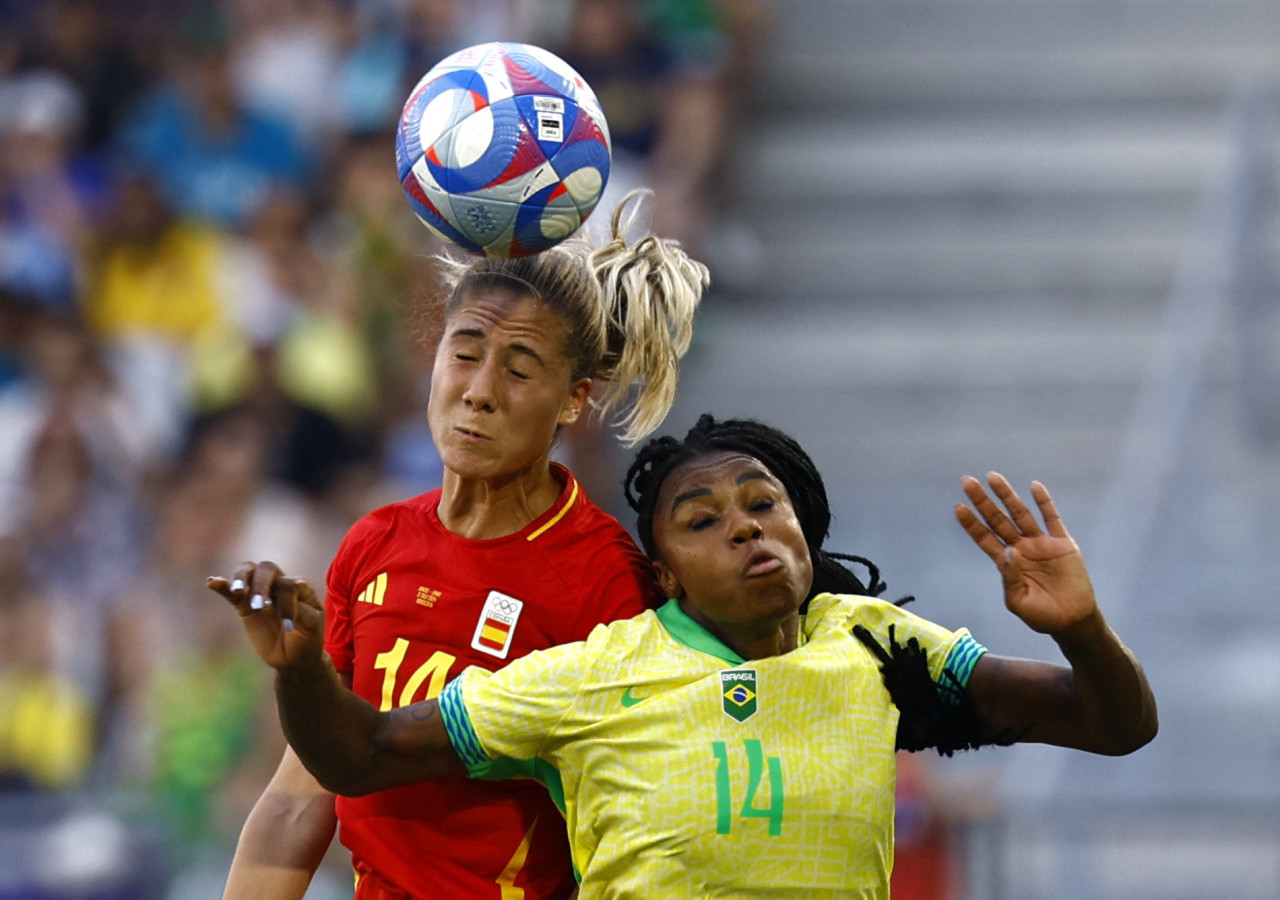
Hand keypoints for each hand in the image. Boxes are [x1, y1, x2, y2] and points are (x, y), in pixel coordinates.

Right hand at [208, 561, 324, 668]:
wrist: (294, 658)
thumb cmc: (307, 638)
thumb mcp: (311, 626)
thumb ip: (299, 610)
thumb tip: (276, 601)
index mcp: (300, 587)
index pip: (289, 584)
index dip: (287, 603)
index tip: (288, 627)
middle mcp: (280, 583)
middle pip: (267, 568)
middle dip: (261, 585)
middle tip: (259, 607)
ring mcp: (261, 593)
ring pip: (249, 570)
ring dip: (241, 578)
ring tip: (237, 591)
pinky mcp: (244, 606)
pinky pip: (230, 591)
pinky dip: (221, 585)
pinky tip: (212, 582)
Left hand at [954, 473, 1097, 637]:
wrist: (1073, 621)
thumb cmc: (1042, 615)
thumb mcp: (1017, 601)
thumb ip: (1010, 577)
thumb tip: (1009, 552)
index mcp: (1006, 562)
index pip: (984, 537)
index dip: (971, 523)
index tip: (958, 506)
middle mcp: (1021, 548)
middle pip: (998, 520)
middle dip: (983, 501)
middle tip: (967, 482)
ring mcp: (1041, 543)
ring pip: (1021, 514)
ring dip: (1007, 495)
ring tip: (992, 477)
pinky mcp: (1062, 543)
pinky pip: (1052, 518)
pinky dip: (1044, 502)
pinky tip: (1034, 486)